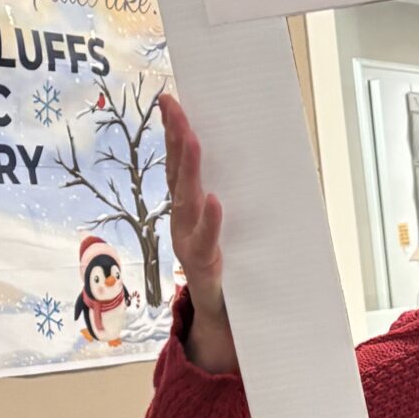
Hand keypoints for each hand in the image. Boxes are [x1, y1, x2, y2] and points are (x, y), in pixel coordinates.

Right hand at [160, 93, 237, 373]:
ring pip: (188, 202)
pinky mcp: (206, 268)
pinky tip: (214, 201)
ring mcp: (190, 245)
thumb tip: (248, 154)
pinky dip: (210, 221)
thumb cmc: (228, 266)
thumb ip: (227, 195)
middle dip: (177, 140)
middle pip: (178, 175)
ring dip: (190, 170)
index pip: (178, 164)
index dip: (173, 132)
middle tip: (176, 108)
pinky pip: (207, 242)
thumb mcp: (226, 226)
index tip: (169, 99)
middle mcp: (182, 223)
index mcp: (187, 209)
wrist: (224, 319)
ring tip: (194, 140)